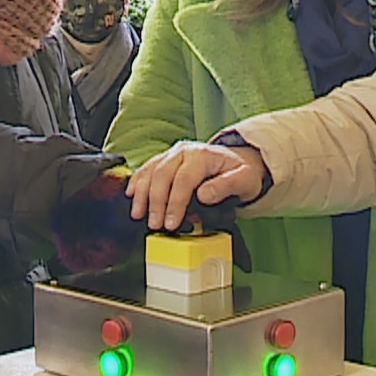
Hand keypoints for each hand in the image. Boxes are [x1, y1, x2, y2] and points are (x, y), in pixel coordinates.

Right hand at [126, 140, 267, 230]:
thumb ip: (226, 186)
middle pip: (163, 175)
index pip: (184, 179)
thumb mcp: (244, 180)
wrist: (239, 161)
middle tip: (155, 224)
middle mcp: (185, 151)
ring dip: (142, 194)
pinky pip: (147, 168)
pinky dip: (137, 181)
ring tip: (139, 214)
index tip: (171, 223)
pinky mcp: (166, 159)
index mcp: (202, 155)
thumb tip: (204, 196)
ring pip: (151, 171)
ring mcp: (173, 154)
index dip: (175, 202)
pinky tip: (131, 195)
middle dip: (156, 202)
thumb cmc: (242, 172)